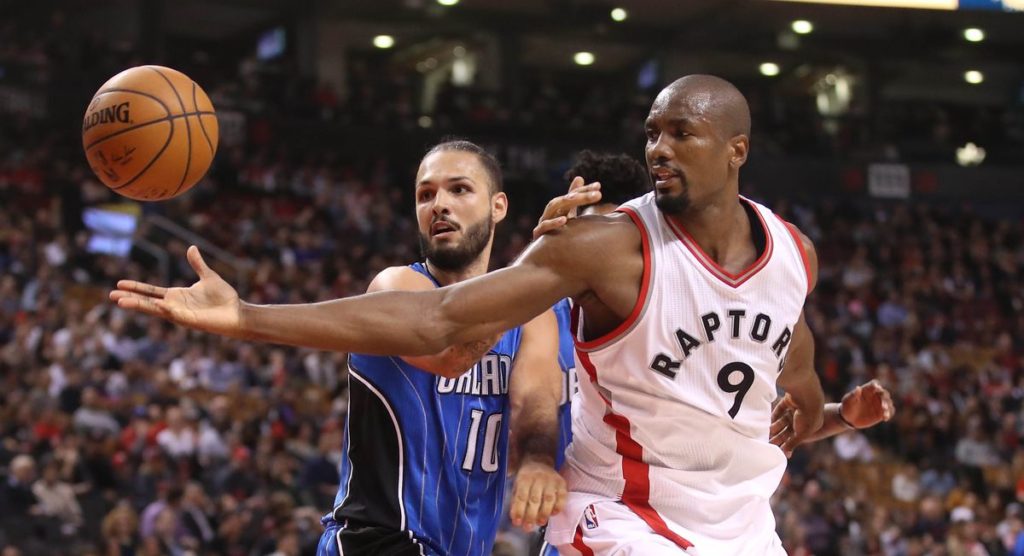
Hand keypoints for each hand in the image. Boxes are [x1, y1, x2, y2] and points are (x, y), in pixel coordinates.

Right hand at [109, 246, 243, 337]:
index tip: (119, 284)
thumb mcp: (208, 276)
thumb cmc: (224, 298)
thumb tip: (191, 248)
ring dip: (139, 305)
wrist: (237, 312)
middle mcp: (174, 305)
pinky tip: (154, 305)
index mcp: (177, 295)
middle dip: (130, 298)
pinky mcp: (188, 320)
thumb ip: (197, 264)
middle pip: (147, 301)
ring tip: (120, 302)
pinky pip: (172, 314)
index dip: (136, 287)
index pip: (151, 291)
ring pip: (155, 309)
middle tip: (111, 296)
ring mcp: (180, 314)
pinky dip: (163, 309)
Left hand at [508, 456, 566, 530]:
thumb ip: (516, 500)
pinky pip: (562, 496)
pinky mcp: (561, 483)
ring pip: (548, 499)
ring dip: (544, 513)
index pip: (521, 496)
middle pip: (534, 499)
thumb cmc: (527, 478)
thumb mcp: (517, 484)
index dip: (519, 510)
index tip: (517, 523)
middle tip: (528, 527)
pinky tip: (553, 514)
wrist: (540, 461)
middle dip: (531, 515)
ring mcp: (551, 480)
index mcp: (524, 478)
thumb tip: (516, 518)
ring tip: (540, 522)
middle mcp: (538, 478)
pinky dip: (558, 507)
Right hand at [531, 176, 601, 239]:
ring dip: (566, 203)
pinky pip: (544, 227)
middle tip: (598, 195)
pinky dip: (553, 223)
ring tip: (578, 199)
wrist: (542, 256)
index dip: (584, 190)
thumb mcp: (569, 217)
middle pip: (563, 200)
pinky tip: (564, 220)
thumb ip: (576, 201)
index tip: (598, 186)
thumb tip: (579, 177)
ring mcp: (543, 223)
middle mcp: (550, 214)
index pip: (572, 195)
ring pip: (552, 208)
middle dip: (580, 196)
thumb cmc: (558, 236)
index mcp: (559, 209)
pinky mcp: (538, 236)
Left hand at [769, 394, 819, 456]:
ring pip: (782, 421)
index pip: (795, 438)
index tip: (775, 449)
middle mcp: (802, 419)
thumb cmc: (808, 416)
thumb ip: (793, 443)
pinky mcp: (788, 402)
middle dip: (777, 437)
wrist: (807, 395)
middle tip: (766, 443)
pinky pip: (779, 410)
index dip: (786, 444)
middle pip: (787, 430)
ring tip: (763, 434)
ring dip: (774, 427)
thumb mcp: (802, 433)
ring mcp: (795, 410)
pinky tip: (765, 421)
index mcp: (809, 428)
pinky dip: (773, 415)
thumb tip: (787, 456)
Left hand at [840, 379, 894, 428]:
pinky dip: (889, 414)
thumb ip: (853, 394)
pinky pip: (890, 411)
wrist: (849, 418)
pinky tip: (885, 418)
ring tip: (884, 414)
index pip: (874, 384)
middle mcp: (875, 395)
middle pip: (884, 393)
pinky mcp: (882, 412)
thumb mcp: (848, 400)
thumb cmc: (848, 406)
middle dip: (885, 398)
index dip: (876, 385)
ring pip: (888, 402)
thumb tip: (858, 388)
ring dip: (888, 407)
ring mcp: (880, 403)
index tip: (876, 388)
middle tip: (883, 406)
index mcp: (867, 389)